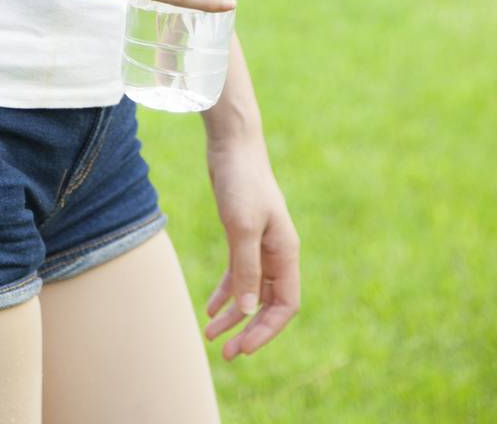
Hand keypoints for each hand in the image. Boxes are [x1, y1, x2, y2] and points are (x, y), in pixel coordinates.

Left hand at [202, 135, 300, 360]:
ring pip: (249, 290)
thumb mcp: (241, 226)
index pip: (285, 306)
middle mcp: (277, 252)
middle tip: (225, 353)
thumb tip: (246, 309)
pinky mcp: (242, 234)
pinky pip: (238, 272)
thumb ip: (246, 268)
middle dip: (248, 329)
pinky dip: (226, 291)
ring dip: (233, 314)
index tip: (244, 347)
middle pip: (268, 303)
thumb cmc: (241, 181)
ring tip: (210, 335)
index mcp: (286, 252)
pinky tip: (210, 308)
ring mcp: (260, 244)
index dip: (266, 330)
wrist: (232, 144)